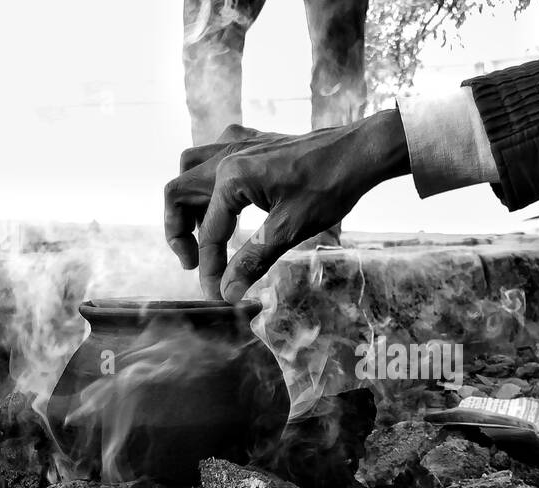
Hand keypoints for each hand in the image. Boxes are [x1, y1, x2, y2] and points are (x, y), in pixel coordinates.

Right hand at [165, 110, 410, 301]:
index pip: (208, 232)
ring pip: (190, 169)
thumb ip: (253, 259)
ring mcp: (238, 144)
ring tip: (204, 234)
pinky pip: (213, 157)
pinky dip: (209, 182)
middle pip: (179, 193)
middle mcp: (226, 156)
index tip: (215, 292)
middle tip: (193, 263)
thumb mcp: (290, 229)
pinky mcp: (252, 142)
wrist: (359, 152)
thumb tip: (227, 292)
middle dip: (179, 232)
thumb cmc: (330, 187)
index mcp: (231, 178)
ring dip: (189, 204)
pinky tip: (227, 202)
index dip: (209, 267)